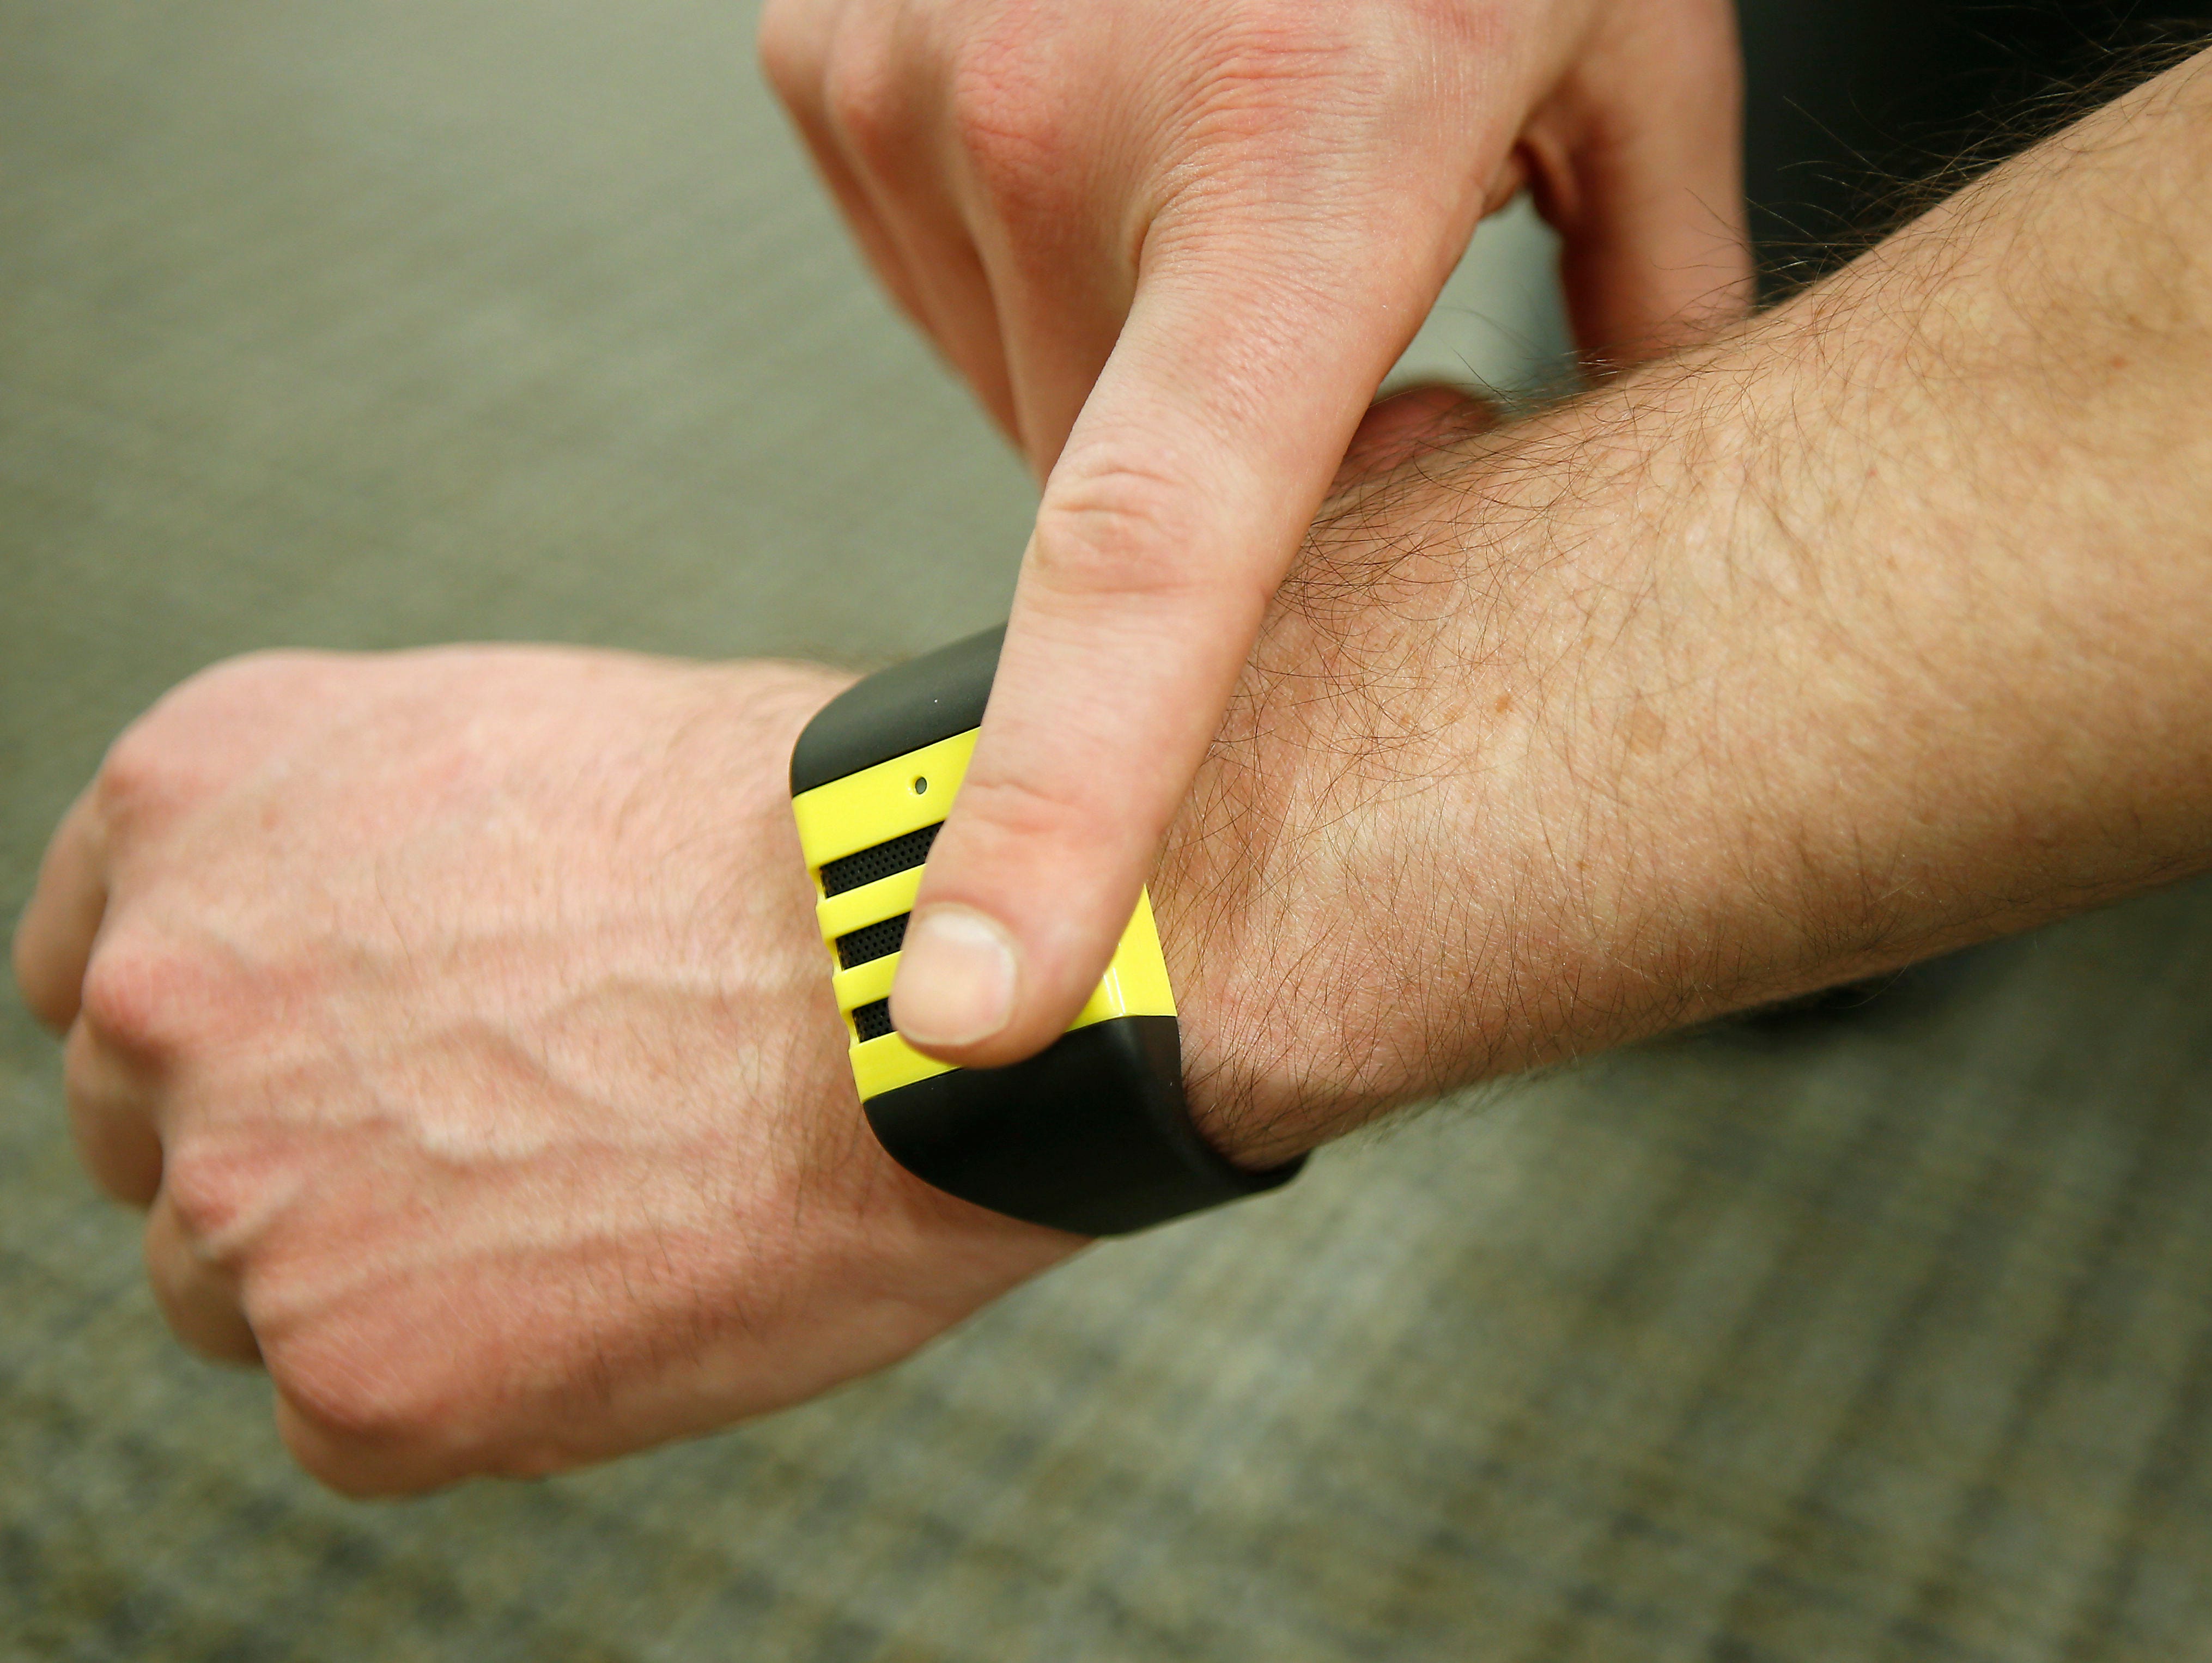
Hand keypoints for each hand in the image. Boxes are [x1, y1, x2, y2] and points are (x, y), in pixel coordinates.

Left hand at [10, 648, 1077, 1493]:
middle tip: (482, 1142)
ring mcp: (244, 1194)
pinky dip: (472, 1370)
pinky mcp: (354, 1376)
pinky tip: (610, 1274)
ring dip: (380, 1266)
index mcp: (205, 794)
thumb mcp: (522, 744)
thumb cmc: (793, 846)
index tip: (310, 1054)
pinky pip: (358, 1405)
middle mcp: (172, 989)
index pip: (100, 964)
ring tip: (583, 1199)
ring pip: (243, 1284)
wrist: (931, 983)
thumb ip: (373, 850)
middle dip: (294, 1146)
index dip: (225, 1024)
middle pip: (156, 1135)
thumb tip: (369, 951)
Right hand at [759, 0, 1750, 1071]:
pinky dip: (1019, 241)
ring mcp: (905, 80)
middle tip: (1295, 330)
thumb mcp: (1624, 38)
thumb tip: (1611, 448)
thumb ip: (1639, 280)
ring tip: (1213, 176)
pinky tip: (1112, 122)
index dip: (1057, 813)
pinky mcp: (825, 42)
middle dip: (1193, 470)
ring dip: (1107, 343)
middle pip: (1091, 486)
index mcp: (1282, 177)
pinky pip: (926, 251)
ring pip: (1000, 372)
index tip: (970, 998)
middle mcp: (1050, 138)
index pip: (1141, 573)